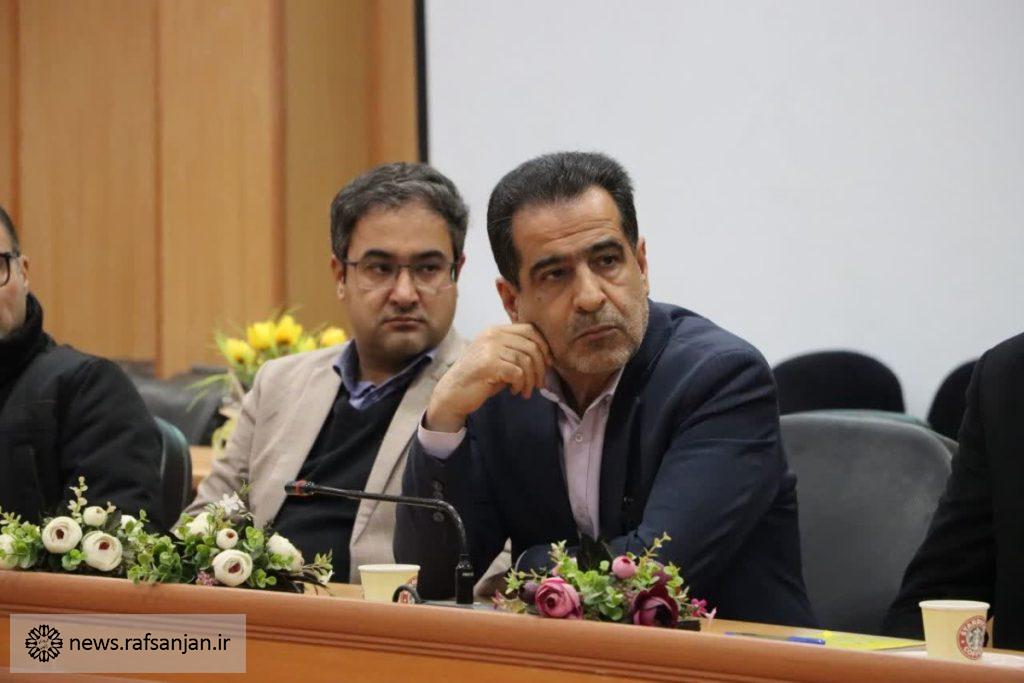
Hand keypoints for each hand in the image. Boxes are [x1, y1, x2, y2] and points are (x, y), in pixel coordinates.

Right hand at [425, 324, 552, 431]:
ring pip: (526, 361)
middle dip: (541, 367)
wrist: (453, 393)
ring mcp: (490, 348)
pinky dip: (521, 384)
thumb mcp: (497, 359)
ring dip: (530, 380)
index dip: (544, 346)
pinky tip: (514, 391)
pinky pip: (518, 373)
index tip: (548, 363)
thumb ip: (516, 352)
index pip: (530, 329)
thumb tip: (546, 358)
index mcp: (495, 330)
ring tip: (526, 391)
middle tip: (540, 383)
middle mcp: (492, 335)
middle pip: (531, 345)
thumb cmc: (478, 378)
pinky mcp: (489, 364)